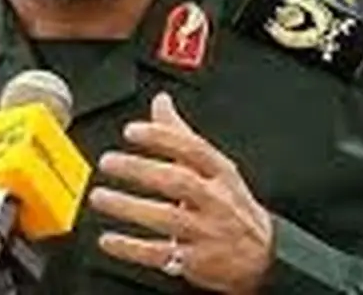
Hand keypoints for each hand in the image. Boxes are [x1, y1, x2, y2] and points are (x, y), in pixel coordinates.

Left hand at [88, 93, 273, 293]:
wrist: (263, 254)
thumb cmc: (230, 204)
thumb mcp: (214, 167)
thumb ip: (181, 135)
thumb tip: (160, 101)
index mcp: (220, 174)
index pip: (193, 149)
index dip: (162, 138)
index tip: (131, 131)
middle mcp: (215, 201)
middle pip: (178, 182)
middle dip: (140, 170)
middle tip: (108, 161)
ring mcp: (207, 232)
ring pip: (167, 218)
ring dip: (129, 207)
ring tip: (99, 197)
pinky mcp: (196, 262)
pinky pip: (161, 254)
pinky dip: (131, 248)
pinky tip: (108, 240)